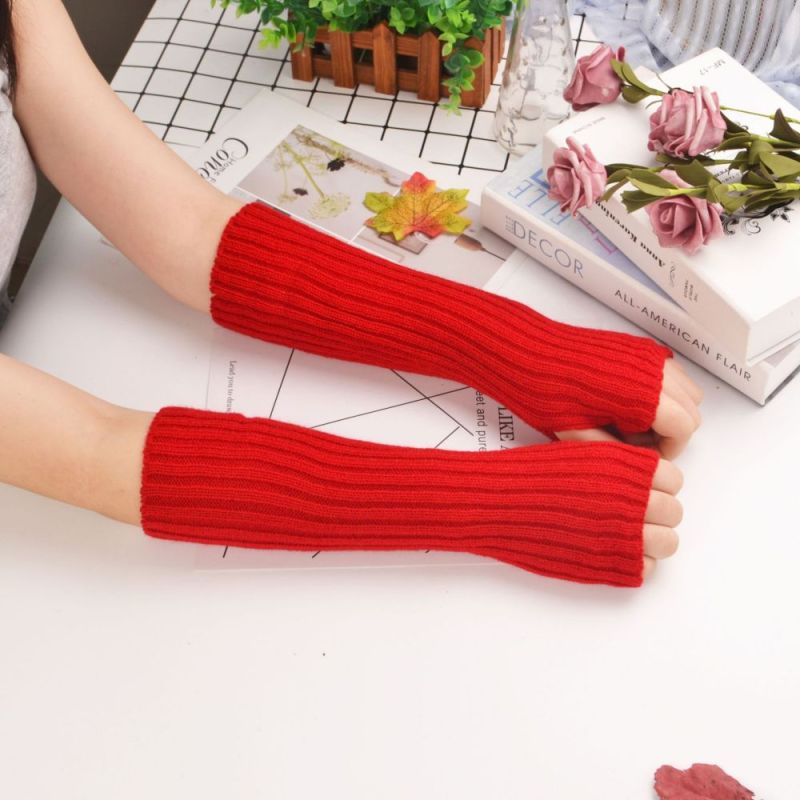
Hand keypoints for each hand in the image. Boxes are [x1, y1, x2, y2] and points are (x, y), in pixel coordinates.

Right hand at [543, 442, 682, 580]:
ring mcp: (628, 536)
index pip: (673, 479)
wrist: (503, 506)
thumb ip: (619, 466)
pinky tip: (612, 553)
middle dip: (657, 514)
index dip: (657, 486)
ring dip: (652, 540)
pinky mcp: (615, 566)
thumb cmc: (534, 478)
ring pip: (668, 542)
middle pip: (673, 511)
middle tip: (633, 516)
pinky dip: (635, 563)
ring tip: (626, 537)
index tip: (642, 491)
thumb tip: (643, 481)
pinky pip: (648, 568)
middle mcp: (635, 501)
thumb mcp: (582, 453)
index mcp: (628, 469)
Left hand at [556, 358, 702, 457]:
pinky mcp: (639, 346)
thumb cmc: (547, 394)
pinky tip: (627, 401)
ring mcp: (648, 354)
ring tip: (630, 423)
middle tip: (635, 443)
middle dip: (670, 432)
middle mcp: (654, 370)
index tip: (647, 458)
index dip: (668, 449)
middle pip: (691, 409)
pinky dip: (662, 389)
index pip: (684, 428)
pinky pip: (669, 371)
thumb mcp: (579, 435)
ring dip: (669, 410)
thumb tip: (640, 463)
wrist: (529, 353)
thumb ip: (617, 451)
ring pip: (686, 389)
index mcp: (643, 395)